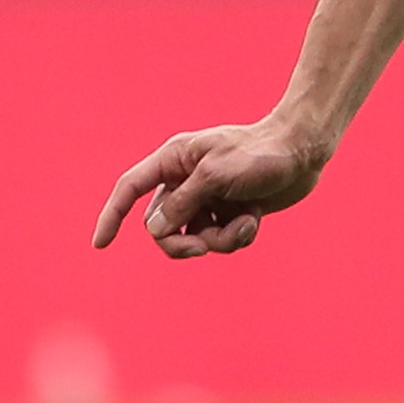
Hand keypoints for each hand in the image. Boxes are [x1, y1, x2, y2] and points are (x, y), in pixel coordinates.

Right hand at [91, 119, 329, 258]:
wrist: (303, 153)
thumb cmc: (258, 154)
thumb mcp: (215, 176)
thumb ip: (181, 203)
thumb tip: (153, 230)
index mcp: (174, 161)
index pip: (130, 189)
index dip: (112, 216)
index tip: (100, 244)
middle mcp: (186, 181)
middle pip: (161, 227)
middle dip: (180, 243)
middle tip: (201, 249)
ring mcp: (208, 199)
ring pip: (194, 238)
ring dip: (219, 241)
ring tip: (245, 226)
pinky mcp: (230, 213)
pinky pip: (221, 240)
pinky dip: (237, 236)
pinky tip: (254, 220)